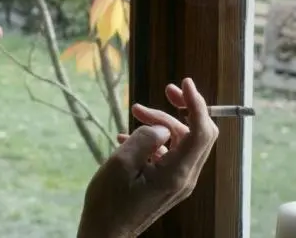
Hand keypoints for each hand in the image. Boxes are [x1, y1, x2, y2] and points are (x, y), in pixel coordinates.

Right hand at [76, 78, 218, 237]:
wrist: (106, 232)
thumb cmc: (109, 202)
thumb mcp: (120, 164)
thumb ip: (145, 139)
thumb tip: (162, 127)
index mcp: (176, 173)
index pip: (201, 132)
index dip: (197, 104)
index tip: (185, 83)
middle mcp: (184, 178)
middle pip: (194, 134)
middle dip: (173, 112)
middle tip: (142, 105)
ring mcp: (178, 182)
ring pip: (180, 142)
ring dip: (158, 125)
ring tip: (132, 118)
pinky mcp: (168, 184)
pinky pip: (170, 154)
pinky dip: (154, 140)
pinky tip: (129, 138)